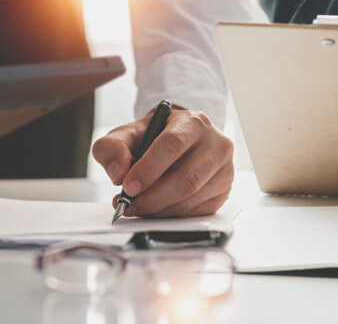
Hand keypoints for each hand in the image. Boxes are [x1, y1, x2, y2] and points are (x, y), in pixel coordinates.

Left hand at [92, 108, 234, 217]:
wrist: (181, 141)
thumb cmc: (155, 138)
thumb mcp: (129, 133)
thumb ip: (112, 147)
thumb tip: (118, 173)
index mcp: (194, 123)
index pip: (173, 144)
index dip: (149, 168)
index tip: (127, 187)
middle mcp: (217, 144)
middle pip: (187, 178)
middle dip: (153, 198)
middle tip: (129, 205)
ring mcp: (224, 169)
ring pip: (191, 198)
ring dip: (159, 209)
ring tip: (137, 207)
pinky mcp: (224, 190)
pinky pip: (196, 211)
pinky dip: (171, 214)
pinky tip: (157, 208)